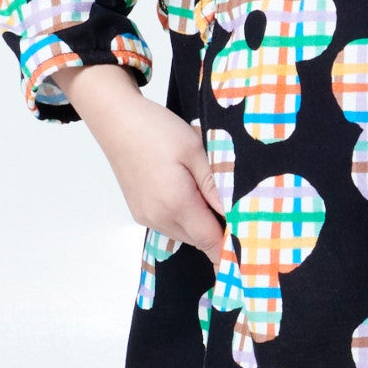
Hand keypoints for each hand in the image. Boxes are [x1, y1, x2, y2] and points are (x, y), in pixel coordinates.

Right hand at [55, 62, 225, 257]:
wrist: (116, 120)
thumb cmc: (156, 129)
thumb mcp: (195, 151)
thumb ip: (216, 187)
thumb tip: (237, 215)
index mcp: (176, 203)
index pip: (212, 243)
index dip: (233, 246)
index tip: (250, 241)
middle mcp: (159, 218)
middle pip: (201, 241)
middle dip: (219, 229)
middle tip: (234, 204)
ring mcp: (147, 218)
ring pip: (187, 235)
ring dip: (202, 223)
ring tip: (206, 191)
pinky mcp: (140, 213)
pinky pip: (171, 226)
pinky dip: (186, 217)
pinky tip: (188, 192)